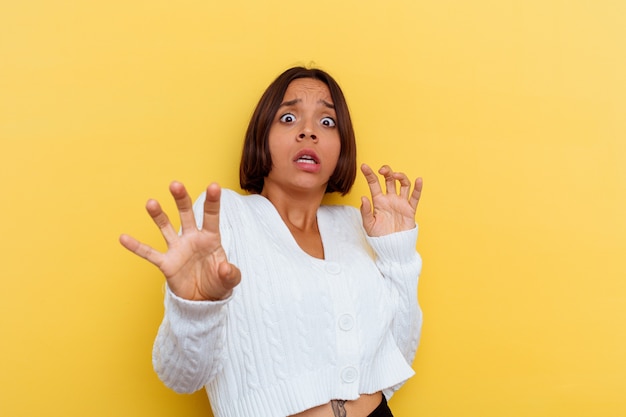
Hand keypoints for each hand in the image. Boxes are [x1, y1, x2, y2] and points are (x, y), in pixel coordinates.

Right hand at [119, 181, 240, 300]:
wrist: (204, 300)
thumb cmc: (218, 283)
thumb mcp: (230, 281)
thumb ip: (231, 274)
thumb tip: (225, 267)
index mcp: (210, 238)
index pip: (212, 217)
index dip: (213, 202)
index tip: (214, 185)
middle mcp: (193, 239)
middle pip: (186, 215)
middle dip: (181, 200)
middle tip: (175, 185)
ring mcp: (178, 249)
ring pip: (166, 228)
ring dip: (159, 216)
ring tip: (151, 203)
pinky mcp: (167, 263)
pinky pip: (149, 253)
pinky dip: (136, 247)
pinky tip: (124, 238)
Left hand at [360, 164, 422, 236]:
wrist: (392, 247)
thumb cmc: (379, 236)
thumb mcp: (368, 225)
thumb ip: (365, 212)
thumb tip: (363, 198)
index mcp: (378, 201)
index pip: (374, 184)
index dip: (369, 174)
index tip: (364, 166)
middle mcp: (390, 199)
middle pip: (389, 180)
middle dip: (387, 172)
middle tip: (383, 170)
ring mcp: (401, 203)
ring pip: (403, 184)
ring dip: (400, 177)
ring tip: (396, 175)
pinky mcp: (410, 209)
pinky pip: (415, 197)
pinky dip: (418, 188)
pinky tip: (418, 180)